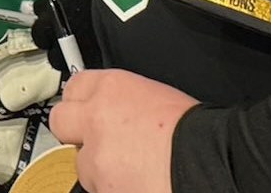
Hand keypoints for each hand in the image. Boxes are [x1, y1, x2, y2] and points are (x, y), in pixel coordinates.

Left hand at [49, 69, 197, 192]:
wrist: (209, 161)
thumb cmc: (194, 130)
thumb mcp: (155, 97)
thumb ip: (122, 102)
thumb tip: (113, 112)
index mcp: (111, 87)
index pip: (74, 87)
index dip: (82, 102)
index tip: (88, 110)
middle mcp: (94, 117)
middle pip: (61, 120)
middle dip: (75, 131)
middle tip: (97, 140)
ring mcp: (94, 155)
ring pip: (81, 161)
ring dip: (98, 165)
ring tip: (130, 168)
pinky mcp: (100, 187)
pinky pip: (96, 186)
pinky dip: (111, 186)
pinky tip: (134, 182)